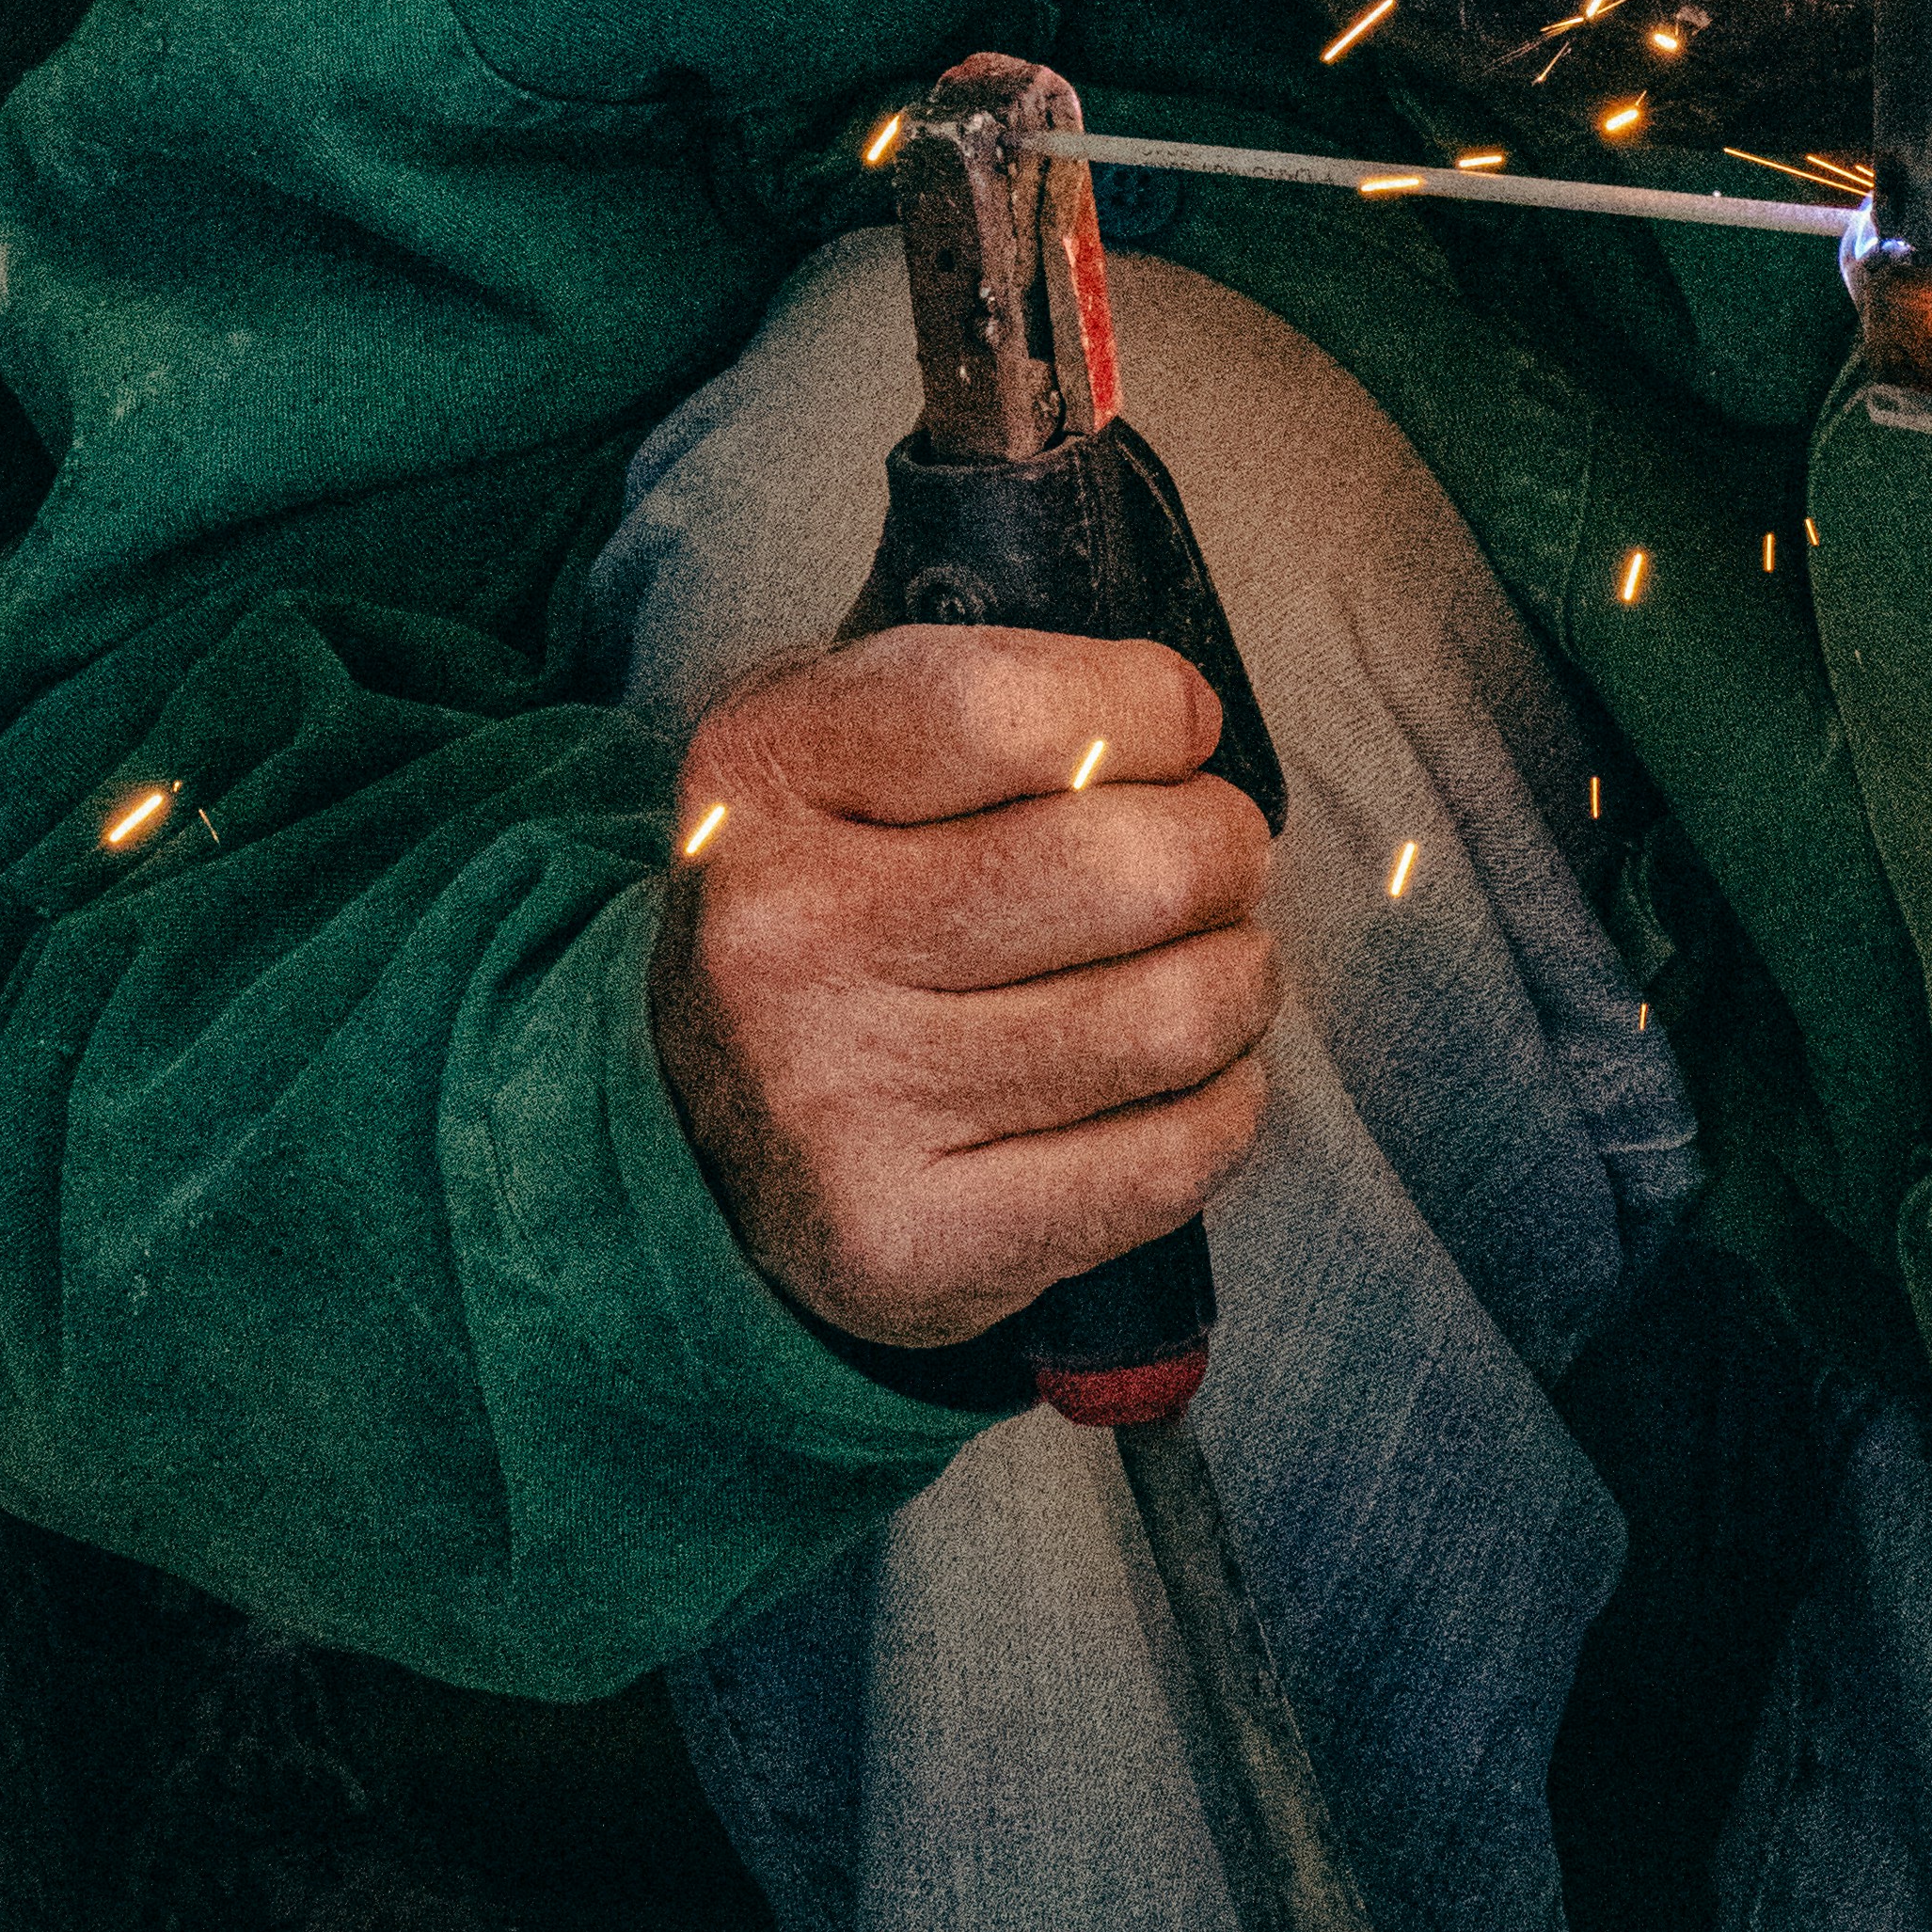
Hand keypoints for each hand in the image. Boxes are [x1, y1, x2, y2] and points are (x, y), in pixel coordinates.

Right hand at [648, 626, 1276, 1350]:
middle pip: (1132, 870)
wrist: (692, 1126)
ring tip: (1209, 960)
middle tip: (1215, 857)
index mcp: (769, 776)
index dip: (1145, 709)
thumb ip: (1007, 687)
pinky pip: (1165, 1164)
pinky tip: (1184, 1076)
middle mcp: (790, 941)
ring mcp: (844, 1106)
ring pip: (1173, 1018)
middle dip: (1224, 850)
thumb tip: (1191, 716)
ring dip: (1239, 977)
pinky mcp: (914, 1244)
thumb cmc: (829, 896)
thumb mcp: (850, 736)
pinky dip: (1221, 1105)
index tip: (1172, 733)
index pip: (1013, 709)